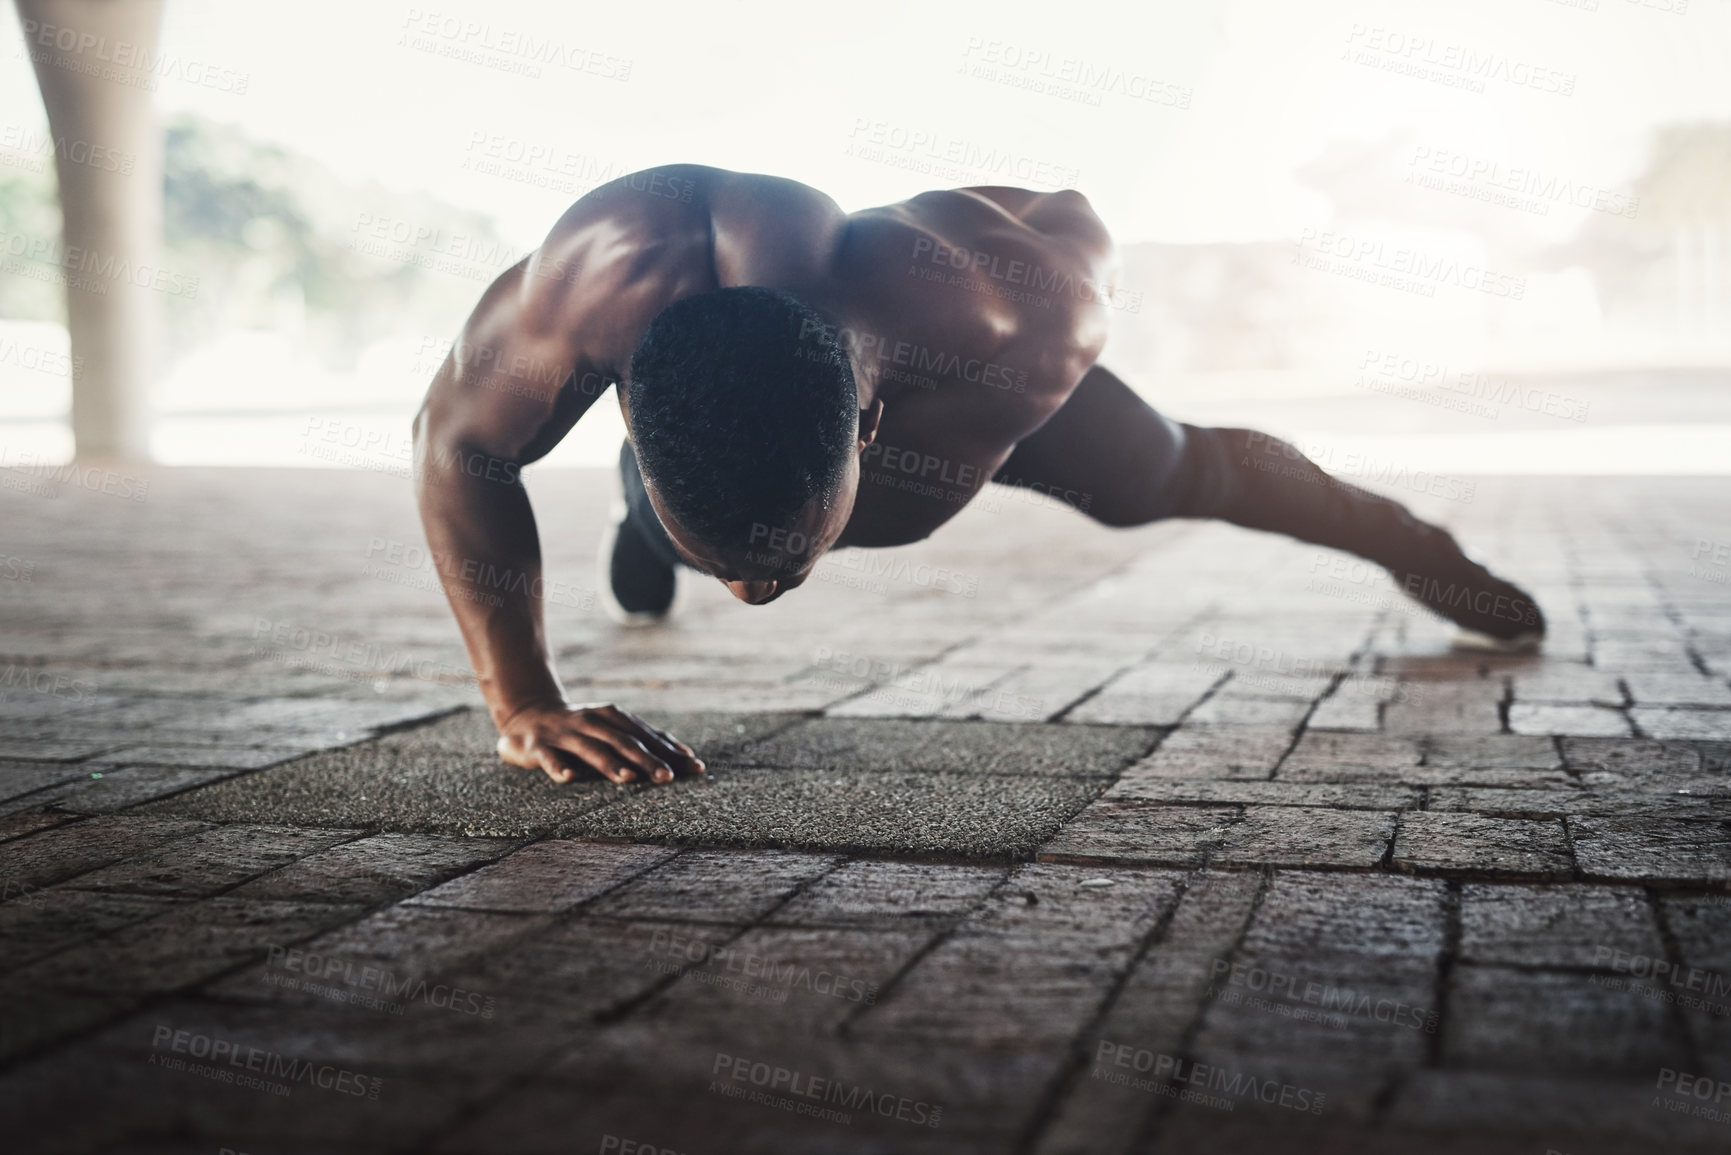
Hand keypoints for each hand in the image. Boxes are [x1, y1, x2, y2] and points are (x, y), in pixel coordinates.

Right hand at [495, 702, 705, 784]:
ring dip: (610, 763)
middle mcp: (592, 722)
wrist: (527, 714)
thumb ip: (644, 741)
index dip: (671, 751)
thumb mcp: (612, 729)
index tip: (695, 767)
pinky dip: (560, 767)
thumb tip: (686, 756)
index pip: (647, 735)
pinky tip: (570, 777)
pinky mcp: (539, 746)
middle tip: (668, 777)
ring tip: (629, 777)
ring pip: (590, 749)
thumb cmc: (582, 728)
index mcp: (612, 716)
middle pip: (623, 742)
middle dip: (647, 759)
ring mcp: (565, 733)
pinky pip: (550, 758)